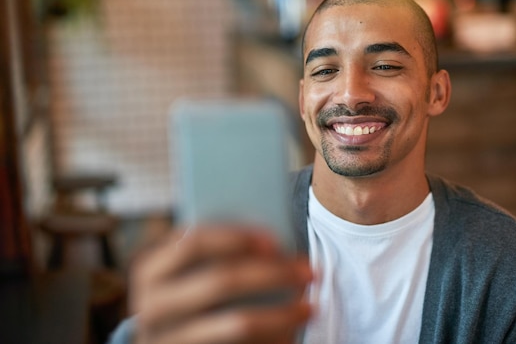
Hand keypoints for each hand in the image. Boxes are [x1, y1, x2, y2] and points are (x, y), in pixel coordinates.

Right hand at [130, 226, 312, 343]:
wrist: (168, 342)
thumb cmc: (188, 292)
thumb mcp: (187, 270)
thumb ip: (213, 252)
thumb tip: (270, 239)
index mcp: (150, 270)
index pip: (194, 242)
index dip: (236, 237)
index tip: (274, 240)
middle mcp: (152, 306)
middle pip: (221, 281)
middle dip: (272, 273)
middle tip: (309, 271)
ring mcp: (168, 340)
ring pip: (238, 323)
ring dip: (282, 314)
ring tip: (311, 307)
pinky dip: (272, 338)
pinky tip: (290, 331)